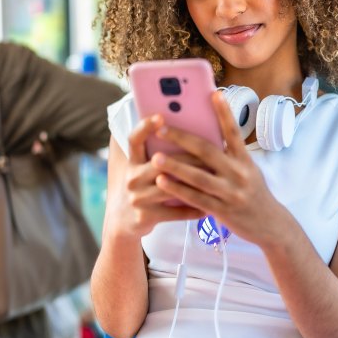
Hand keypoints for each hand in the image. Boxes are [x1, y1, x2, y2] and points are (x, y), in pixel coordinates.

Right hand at [111, 116, 202, 240]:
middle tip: (209, 151)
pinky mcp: (146, 216)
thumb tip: (189, 131)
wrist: (123, 220)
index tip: (160, 117)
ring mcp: (138, 199)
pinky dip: (192, 209)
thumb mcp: (142, 168)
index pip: (134, 140)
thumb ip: (159, 153)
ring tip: (213, 177)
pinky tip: (207, 208)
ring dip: (192, 182)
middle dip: (185, 157)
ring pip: (169, 187)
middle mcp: (132, 178)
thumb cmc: (143, 187)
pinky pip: (174, 212)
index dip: (145, 127)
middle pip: (159, 162)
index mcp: (132, 162)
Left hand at [148, 91, 289, 247]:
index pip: (233, 132)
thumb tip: (204, 137)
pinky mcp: (222, 210)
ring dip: (175, 166)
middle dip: (182, 138)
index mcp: (245, 160)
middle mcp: (239, 173)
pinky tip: (162, 182)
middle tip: (162, 128)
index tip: (213, 93)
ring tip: (155, 158)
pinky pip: (196, 198)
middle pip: (207, 151)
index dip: (224, 112)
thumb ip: (230, 156)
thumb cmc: (253, 193)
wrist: (270, 225)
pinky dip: (178, 190)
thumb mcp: (249, 170)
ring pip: (198, 176)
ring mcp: (230, 192)